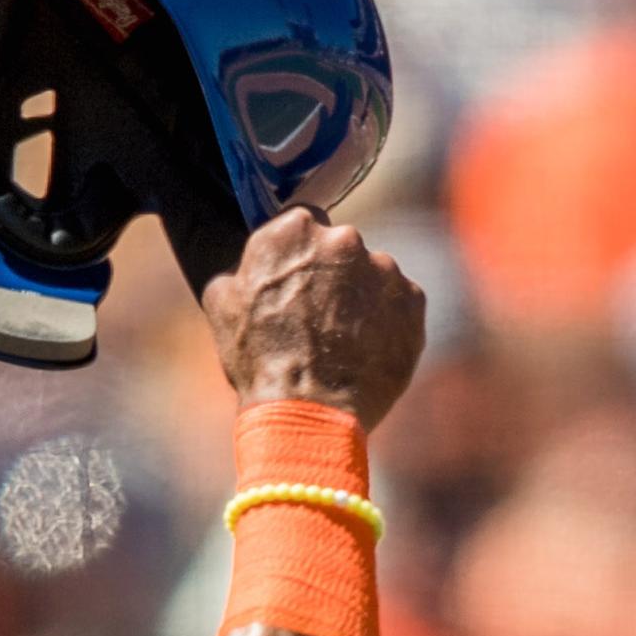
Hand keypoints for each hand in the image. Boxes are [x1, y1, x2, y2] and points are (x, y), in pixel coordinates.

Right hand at [206, 207, 426, 429]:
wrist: (310, 412)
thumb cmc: (259, 360)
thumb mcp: (221, 304)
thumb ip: (241, 267)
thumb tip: (247, 264)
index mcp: (296, 229)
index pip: (303, 223)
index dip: (299, 254)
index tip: (297, 279)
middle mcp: (345, 239)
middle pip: (341, 247)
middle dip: (333, 273)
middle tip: (319, 317)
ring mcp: (384, 269)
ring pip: (374, 275)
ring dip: (362, 299)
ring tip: (344, 342)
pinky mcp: (413, 301)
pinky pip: (401, 304)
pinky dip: (388, 323)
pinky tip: (367, 352)